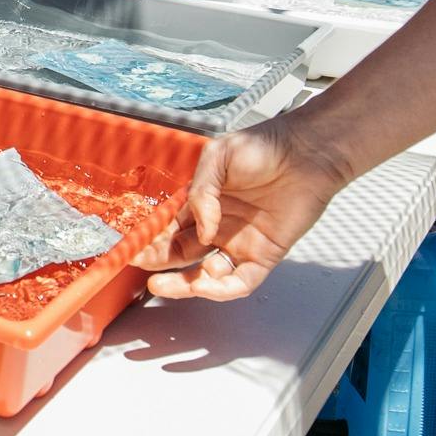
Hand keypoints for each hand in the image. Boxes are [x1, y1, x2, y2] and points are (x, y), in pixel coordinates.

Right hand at [133, 114, 353, 301]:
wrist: (306, 152)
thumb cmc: (264, 146)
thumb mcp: (219, 156)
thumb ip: (202, 191)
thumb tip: (201, 229)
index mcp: (203, 202)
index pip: (169, 228)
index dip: (149, 241)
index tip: (130, 249)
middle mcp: (218, 226)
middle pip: (181, 254)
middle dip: (158, 263)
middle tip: (140, 266)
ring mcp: (240, 243)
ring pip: (205, 275)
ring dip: (184, 284)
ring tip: (164, 285)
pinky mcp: (264, 255)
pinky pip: (239, 281)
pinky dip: (221, 289)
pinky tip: (206, 282)